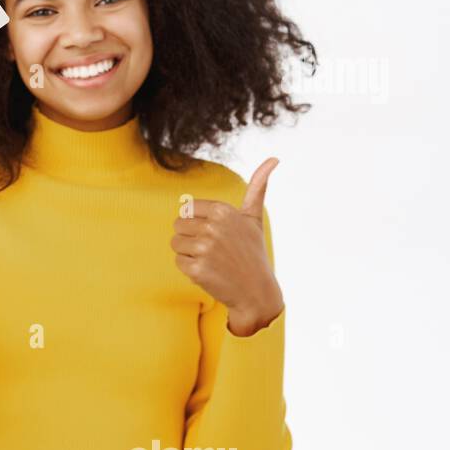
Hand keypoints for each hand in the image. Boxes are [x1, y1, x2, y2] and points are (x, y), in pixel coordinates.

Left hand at [171, 158, 283, 335]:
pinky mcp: (197, 269)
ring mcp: (205, 249)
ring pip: (175, 244)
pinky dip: (190, 269)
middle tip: (213, 250)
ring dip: (189, 254)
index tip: (216, 235)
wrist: (256, 292)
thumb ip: (257, 188)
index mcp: (223, 210)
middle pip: (178, 226)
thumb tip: (274, 158)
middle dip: (191, 238)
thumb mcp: (253, 219)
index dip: (197, 223)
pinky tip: (209, 272)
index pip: (187, 209)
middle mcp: (213, 227)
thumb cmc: (252, 252)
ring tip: (211, 261)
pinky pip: (178, 262)